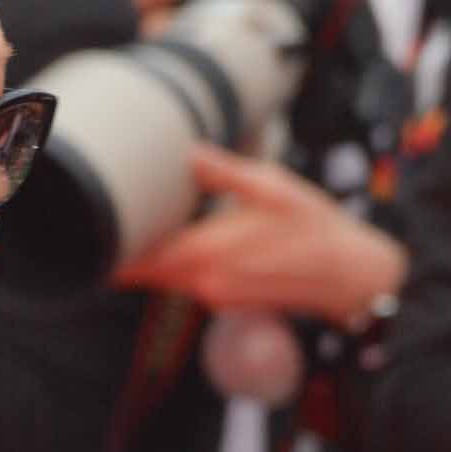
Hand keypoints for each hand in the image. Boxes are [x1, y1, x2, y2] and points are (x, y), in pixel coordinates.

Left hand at [113, 142, 407, 321]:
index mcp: (207, 253)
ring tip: (143, 223)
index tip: (100, 224)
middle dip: (127, 247)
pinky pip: (182, 281)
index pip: (140, 257)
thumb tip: (189, 153)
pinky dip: (172, 264)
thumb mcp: (272, 187)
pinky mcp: (222, 298)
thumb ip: (224, 172)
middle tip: (113, 216)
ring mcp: (212, 294)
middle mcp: (204, 281)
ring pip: (161, 277)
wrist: (350, 275)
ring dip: (150, 255)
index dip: (116, 244)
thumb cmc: (315, 229)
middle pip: (143, 270)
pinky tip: (181, 239)